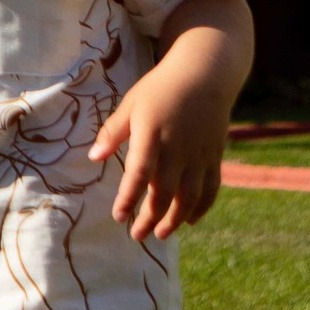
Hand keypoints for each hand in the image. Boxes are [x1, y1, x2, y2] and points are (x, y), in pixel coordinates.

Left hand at [90, 63, 230, 241]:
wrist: (204, 74)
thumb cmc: (160, 88)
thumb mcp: (131, 104)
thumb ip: (113, 132)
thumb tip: (93, 158)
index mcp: (152, 135)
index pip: (139, 174)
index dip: (129, 198)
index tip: (118, 216)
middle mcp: (178, 149)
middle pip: (165, 193)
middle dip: (150, 218)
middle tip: (137, 235)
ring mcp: (199, 154)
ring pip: (190, 196)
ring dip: (176, 219)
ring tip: (160, 234)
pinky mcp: (215, 156)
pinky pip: (211, 188)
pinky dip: (202, 207)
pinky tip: (191, 220)